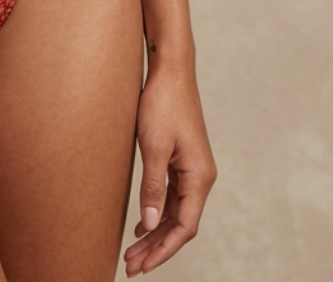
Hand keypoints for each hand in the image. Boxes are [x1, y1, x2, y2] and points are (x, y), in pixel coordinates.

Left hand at [124, 65, 216, 274]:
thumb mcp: (153, 147)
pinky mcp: (182, 159)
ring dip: (155, 231)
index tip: (143, 266)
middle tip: (131, 265)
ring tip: (132, 251)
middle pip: (180, 223)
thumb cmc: (162, 104)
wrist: (170, 70)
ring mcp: (192, 168)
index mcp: (199, 177)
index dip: (164, 249)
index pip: (185, 227)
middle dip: (156, 246)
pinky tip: (142, 223)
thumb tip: (151, 223)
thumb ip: (153, 187)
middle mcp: (200, 177)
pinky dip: (158, 212)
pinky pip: (173, 195)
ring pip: (175, 211)